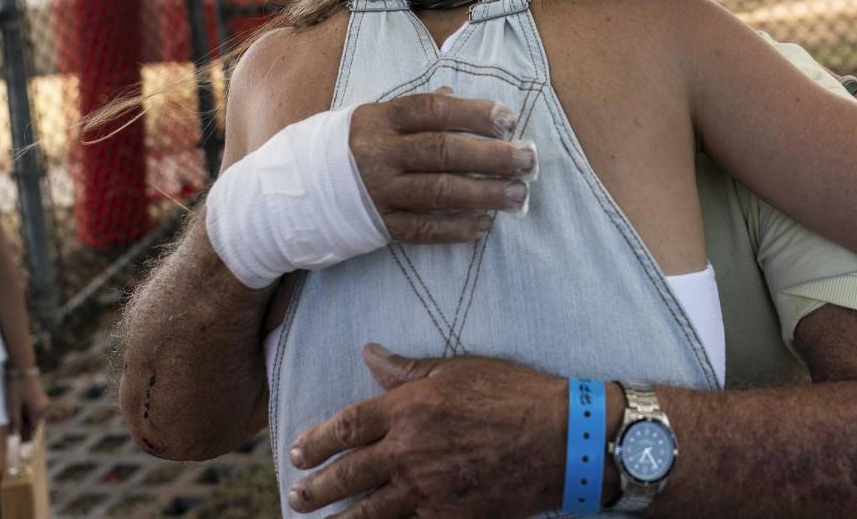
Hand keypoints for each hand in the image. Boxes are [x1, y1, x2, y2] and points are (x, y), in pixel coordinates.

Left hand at [6, 370, 47, 441]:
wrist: (23, 369)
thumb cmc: (16, 388)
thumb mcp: (12, 406)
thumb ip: (15, 422)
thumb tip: (15, 435)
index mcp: (38, 412)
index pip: (31, 430)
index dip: (25, 438)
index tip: (22, 448)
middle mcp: (44, 408)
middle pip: (33, 423)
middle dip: (25, 428)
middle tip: (17, 433)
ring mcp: (44, 402)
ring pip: (34, 416)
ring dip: (26, 419)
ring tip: (16, 416)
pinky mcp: (41, 397)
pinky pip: (35, 409)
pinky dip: (28, 412)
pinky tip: (21, 408)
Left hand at [288, 345, 565, 517]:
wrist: (559, 437)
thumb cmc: (512, 394)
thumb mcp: (458, 369)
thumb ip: (407, 369)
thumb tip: (369, 354)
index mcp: (408, 409)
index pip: (347, 426)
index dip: (316, 440)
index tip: (298, 449)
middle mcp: (409, 451)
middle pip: (348, 473)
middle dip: (317, 487)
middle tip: (297, 494)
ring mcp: (427, 489)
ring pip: (369, 511)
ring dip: (338, 518)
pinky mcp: (448, 516)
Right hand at [351, 90, 537, 243]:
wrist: (292, 193)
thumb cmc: (347, 148)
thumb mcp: (373, 118)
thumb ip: (415, 110)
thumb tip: (457, 95)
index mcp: (380, 118)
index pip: (433, 110)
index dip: (474, 113)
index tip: (509, 120)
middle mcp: (379, 153)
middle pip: (444, 151)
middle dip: (492, 156)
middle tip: (529, 160)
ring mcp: (379, 191)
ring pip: (440, 192)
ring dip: (485, 193)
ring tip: (519, 194)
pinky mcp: (379, 225)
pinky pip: (424, 229)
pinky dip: (457, 228)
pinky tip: (484, 224)